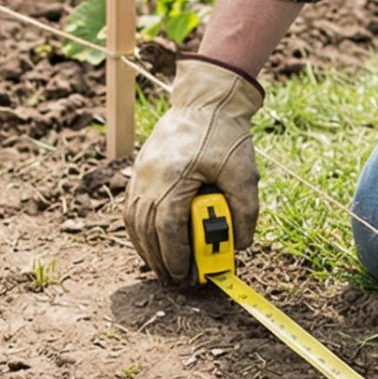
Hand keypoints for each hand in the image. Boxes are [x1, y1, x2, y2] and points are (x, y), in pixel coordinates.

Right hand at [123, 57, 263, 284]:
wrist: (206, 100)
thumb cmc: (225, 135)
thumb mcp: (244, 175)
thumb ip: (245, 212)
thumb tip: (239, 245)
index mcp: (175, 177)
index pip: (167, 227)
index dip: (174, 255)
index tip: (184, 274)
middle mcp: (151, 176)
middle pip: (146, 229)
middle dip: (159, 258)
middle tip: (174, 278)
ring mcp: (141, 171)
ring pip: (134, 219)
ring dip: (146, 246)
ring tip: (162, 265)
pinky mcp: (141, 168)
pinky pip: (132, 206)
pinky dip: (140, 228)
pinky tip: (153, 239)